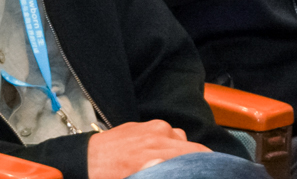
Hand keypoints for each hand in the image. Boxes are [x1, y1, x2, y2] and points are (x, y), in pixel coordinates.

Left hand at [85, 122, 204, 178]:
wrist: (85, 161)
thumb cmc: (110, 176)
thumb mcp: (141, 178)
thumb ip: (164, 172)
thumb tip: (182, 169)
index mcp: (159, 154)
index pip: (199, 154)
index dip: (209, 164)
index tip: (211, 170)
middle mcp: (158, 136)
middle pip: (193, 147)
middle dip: (194, 160)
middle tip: (185, 169)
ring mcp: (150, 127)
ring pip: (178, 138)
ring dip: (178, 150)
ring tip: (166, 162)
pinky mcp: (141, 123)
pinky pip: (163, 131)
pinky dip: (164, 141)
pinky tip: (153, 153)